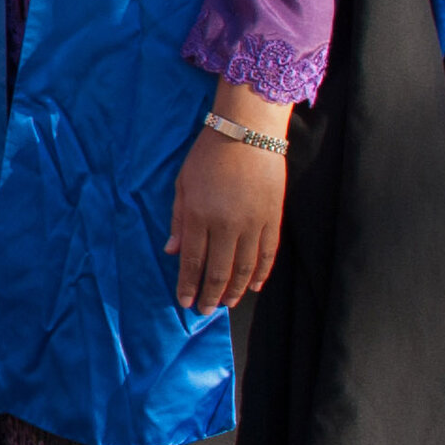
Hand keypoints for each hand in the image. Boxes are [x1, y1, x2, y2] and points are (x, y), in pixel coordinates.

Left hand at [168, 85, 291, 311]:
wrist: (247, 134)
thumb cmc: (207, 156)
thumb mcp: (183, 184)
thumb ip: (178, 220)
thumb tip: (172, 252)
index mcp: (199, 216)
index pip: (192, 261)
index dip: (188, 285)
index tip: (185, 302)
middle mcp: (226, 225)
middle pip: (218, 271)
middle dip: (210, 294)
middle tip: (205, 310)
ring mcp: (253, 224)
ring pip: (245, 268)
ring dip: (235, 289)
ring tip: (227, 303)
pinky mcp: (273, 220)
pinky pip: (268, 254)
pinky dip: (261, 273)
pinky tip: (254, 287)